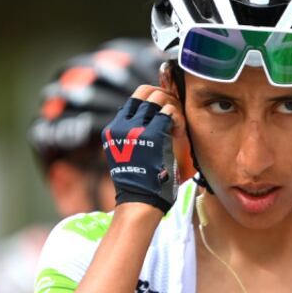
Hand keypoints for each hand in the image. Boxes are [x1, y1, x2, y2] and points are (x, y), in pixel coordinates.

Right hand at [103, 87, 181, 211]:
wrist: (141, 202)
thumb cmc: (142, 184)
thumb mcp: (129, 156)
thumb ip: (135, 137)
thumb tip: (154, 119)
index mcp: (113, 130)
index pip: (133, 99)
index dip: (152, 98)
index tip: (164, 111)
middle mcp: (121, 126)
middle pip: (145, 91)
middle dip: (164, 95)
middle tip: (174, 111)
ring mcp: (136, 129)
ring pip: (158, 98)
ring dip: (173, 107)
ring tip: (176, 125)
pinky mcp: (153, 135)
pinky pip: (170, 112)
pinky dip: (178, 118)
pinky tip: (178, 133)